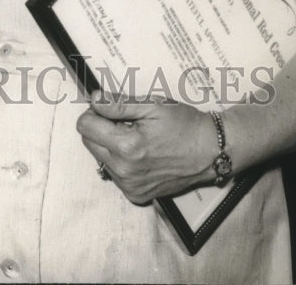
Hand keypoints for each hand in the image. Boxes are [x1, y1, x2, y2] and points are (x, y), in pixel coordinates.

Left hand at [76, 93, 217, 204]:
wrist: (211, 151)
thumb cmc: (184, 125)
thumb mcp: (152, 105)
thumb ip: (117, 103)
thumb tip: (93, 99)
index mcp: (127, 147)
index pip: (84, 126)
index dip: (95, 112)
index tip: (110, 109)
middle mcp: (125, 171)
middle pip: (89, 142)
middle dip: (102, 128)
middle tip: (127, 122)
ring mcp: (130, 186)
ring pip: (101, 157)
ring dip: (112, 145)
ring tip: (138, 138)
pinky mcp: (137, 195)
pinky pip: (115, 173)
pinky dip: (122, 161)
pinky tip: (142, 154)